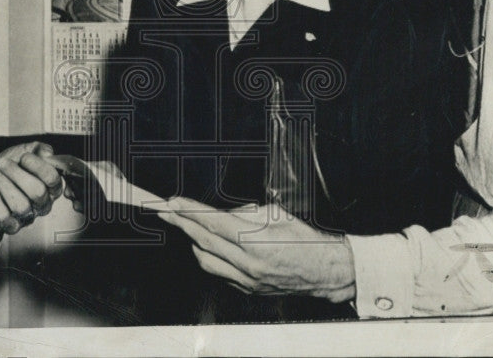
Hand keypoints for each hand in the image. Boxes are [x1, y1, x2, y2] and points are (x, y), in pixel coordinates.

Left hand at [0, 141, 63, 233]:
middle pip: (37, 192)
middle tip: (3, 163)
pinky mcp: (10, 226)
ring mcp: (27, 217)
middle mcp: (43, 204)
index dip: (38, 166)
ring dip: (4, 185)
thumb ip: (40, 149)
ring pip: (21, 205)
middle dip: (17, 175)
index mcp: (52, 186)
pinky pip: (4, 217)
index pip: (52, 179)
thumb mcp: (27, 150)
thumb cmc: (10, 163)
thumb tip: (47, 154)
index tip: (24, 157)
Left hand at [158, 197, 355, 302]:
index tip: (173, 202)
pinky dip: (209, 257)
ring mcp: (247, 280)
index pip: (213, 221)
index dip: (189, 210)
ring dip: (193, 241)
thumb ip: (245, 214)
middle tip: (166, 211)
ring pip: (205, 260)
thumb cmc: (307, 240)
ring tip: (186, 226)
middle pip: (203, 240)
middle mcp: (248, 263)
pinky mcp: (248, 290)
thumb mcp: (276, 215)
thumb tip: (222, 213)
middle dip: (182, 224)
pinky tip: (207, 246)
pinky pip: (218, 272)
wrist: (326, 272)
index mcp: (256, 241)